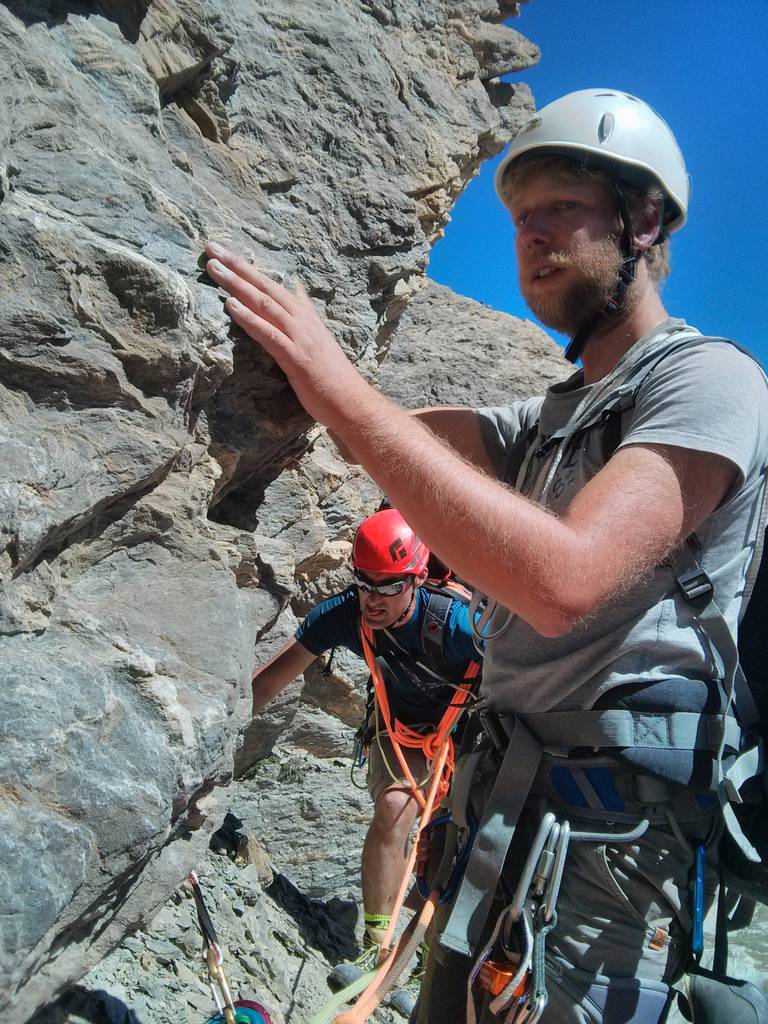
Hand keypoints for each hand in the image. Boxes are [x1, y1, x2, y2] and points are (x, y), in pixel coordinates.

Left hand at [205, 243, 375, 431]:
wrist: (350, 401)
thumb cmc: (332, 376)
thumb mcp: (318, 336)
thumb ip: (305, 311)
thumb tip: (296, 288)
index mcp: (305, 315)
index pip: (272, 285)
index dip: (247, 268)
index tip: (224, 252)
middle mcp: (302, 320)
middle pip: (265, 287)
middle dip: (237, 266)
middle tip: (211, 248)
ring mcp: (299, 337)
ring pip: (264, 304)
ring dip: (237, 285)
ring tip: (214, 268)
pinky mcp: (295, 357)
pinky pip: (268, 333)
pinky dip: (248, 318)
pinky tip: (230, 305)